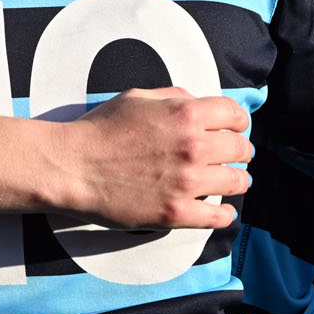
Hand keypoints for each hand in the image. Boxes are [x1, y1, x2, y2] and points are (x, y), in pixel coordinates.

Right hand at [60, 88, 251, 229]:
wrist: (72, 165)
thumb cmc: (101, 129)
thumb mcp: (137, 97)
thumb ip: (174, 97)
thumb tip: (200, 104)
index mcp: (185, 114)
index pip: (235, 115)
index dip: (238, 122)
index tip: (235, 129)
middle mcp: (193, 147)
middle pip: (241, 149)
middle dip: (239, 150)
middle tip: (232, 156)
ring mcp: (186, 183)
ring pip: (236, 181)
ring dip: (236, 179)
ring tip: (230, 180)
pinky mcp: (176, 213)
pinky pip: (219, 217)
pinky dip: (225, 213)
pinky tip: (221, 209)